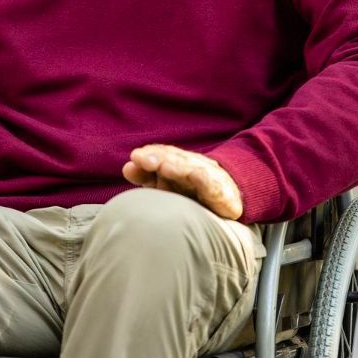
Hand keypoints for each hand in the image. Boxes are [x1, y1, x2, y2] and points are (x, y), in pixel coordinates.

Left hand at [123, 144, 242, 219]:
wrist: (231, 202)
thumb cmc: (192, 194)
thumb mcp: (166, 185)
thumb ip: (146, 176)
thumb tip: (126, 166)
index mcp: (180, 164)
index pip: (165, 155)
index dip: (151, 154)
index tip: (135, 157)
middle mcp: (194, 167)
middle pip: (176, 159)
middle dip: (160, 157)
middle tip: (142, 159)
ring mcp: (209, 178)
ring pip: (192, 168)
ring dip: (178, 166)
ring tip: (164, 166)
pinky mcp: (222, 194)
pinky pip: (212, 184)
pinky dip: (203, 178)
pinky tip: (194, 174)